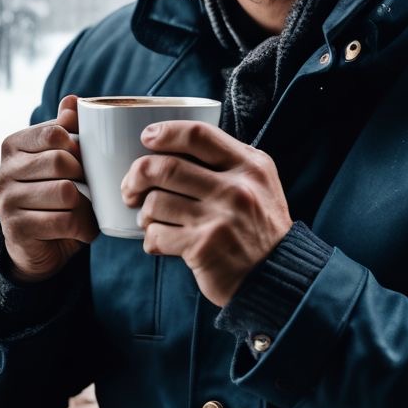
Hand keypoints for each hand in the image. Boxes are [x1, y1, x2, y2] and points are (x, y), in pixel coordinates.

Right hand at [0, 94, 97, 281]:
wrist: (42, 246)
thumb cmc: (58, 194)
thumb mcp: (65, 158)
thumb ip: (68, 129)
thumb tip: (73, 100)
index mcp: (13, 145)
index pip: (54, 133)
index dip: (78, 146)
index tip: (84, 161)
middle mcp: (3, 172)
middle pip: (60, 161)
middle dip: (84, 176)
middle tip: (90, 188)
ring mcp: (5, 202)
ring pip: (65, 192)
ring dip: (86, 204)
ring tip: (87, 209)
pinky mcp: (15, 229)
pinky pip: (63, 221)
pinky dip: (82, 227)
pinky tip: (81, 229)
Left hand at [120, 122, 291, 306]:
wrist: (276, 274)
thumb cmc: (258, 225)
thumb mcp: (258, 182)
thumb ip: (227, 160)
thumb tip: (172, 144)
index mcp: (249, 165)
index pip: (198, 135)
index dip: (166, 132)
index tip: (147, 138)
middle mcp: (236, 189)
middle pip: (166, 167)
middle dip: (137, 175)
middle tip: (131, 187)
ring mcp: (220, 219)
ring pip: (156, 202)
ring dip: (144, 212)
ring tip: (150, 219)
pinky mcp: (203, 248)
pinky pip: (157, 235)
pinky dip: (150, 238)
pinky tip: (159, 241)